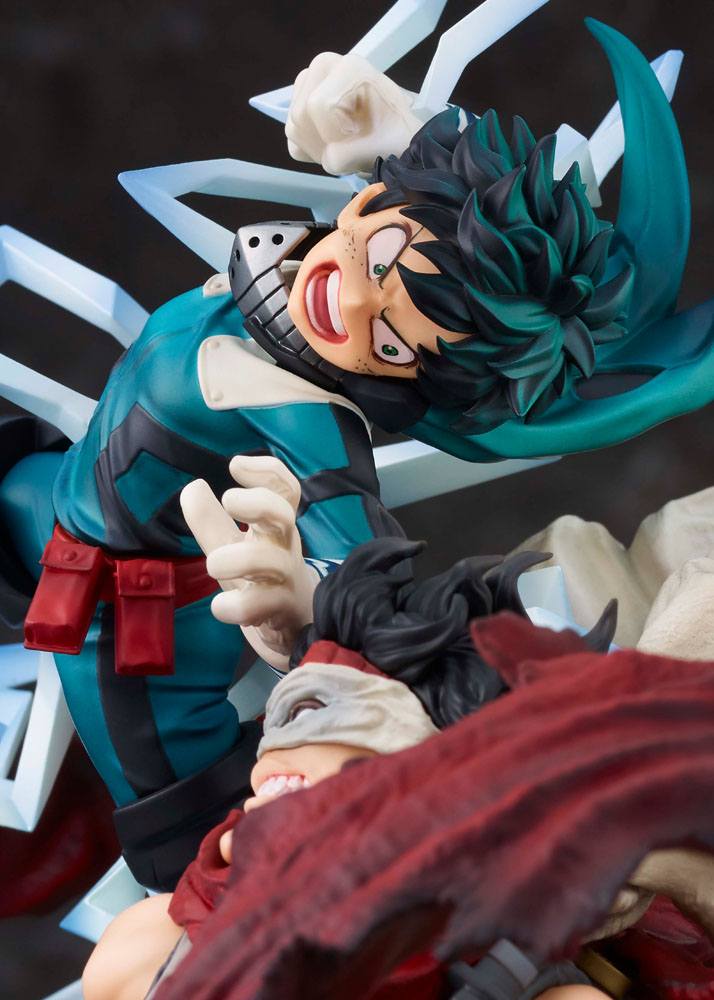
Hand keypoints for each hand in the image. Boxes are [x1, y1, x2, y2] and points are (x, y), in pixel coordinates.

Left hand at [180, 455, 318, 670]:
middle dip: (258, 503)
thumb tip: (193, 487)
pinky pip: (264, 605)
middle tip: (230, 500)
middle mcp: (283, 547)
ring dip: (240, 559)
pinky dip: (238, 606)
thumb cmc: (259, 578)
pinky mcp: (280, 610)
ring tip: (213, 564)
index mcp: (274, 527)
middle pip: (284, 515)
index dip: (266, 471)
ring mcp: (285, 579)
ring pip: (272, 561)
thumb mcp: (231, 547)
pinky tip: (220, 607)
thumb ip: (210, 521)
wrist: (292, 628)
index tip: (235, 465)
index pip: (285, 490)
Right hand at [285, 51, 421, 175]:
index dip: (334, 132)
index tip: (359, 136)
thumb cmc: (391, 137)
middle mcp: (323, 67)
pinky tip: (333, 145)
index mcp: (348, 67)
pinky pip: (293, 138)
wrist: (392, 139)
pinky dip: (311, 151)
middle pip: (300, 114)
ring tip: (344, 146)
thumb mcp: (377, 148)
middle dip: (323, 141)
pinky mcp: (300, 105)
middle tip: (351, 147)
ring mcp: (308, 84)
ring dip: (318, 148)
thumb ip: (346, 155)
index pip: (318, 105)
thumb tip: (328, 157)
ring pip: (294, 128)